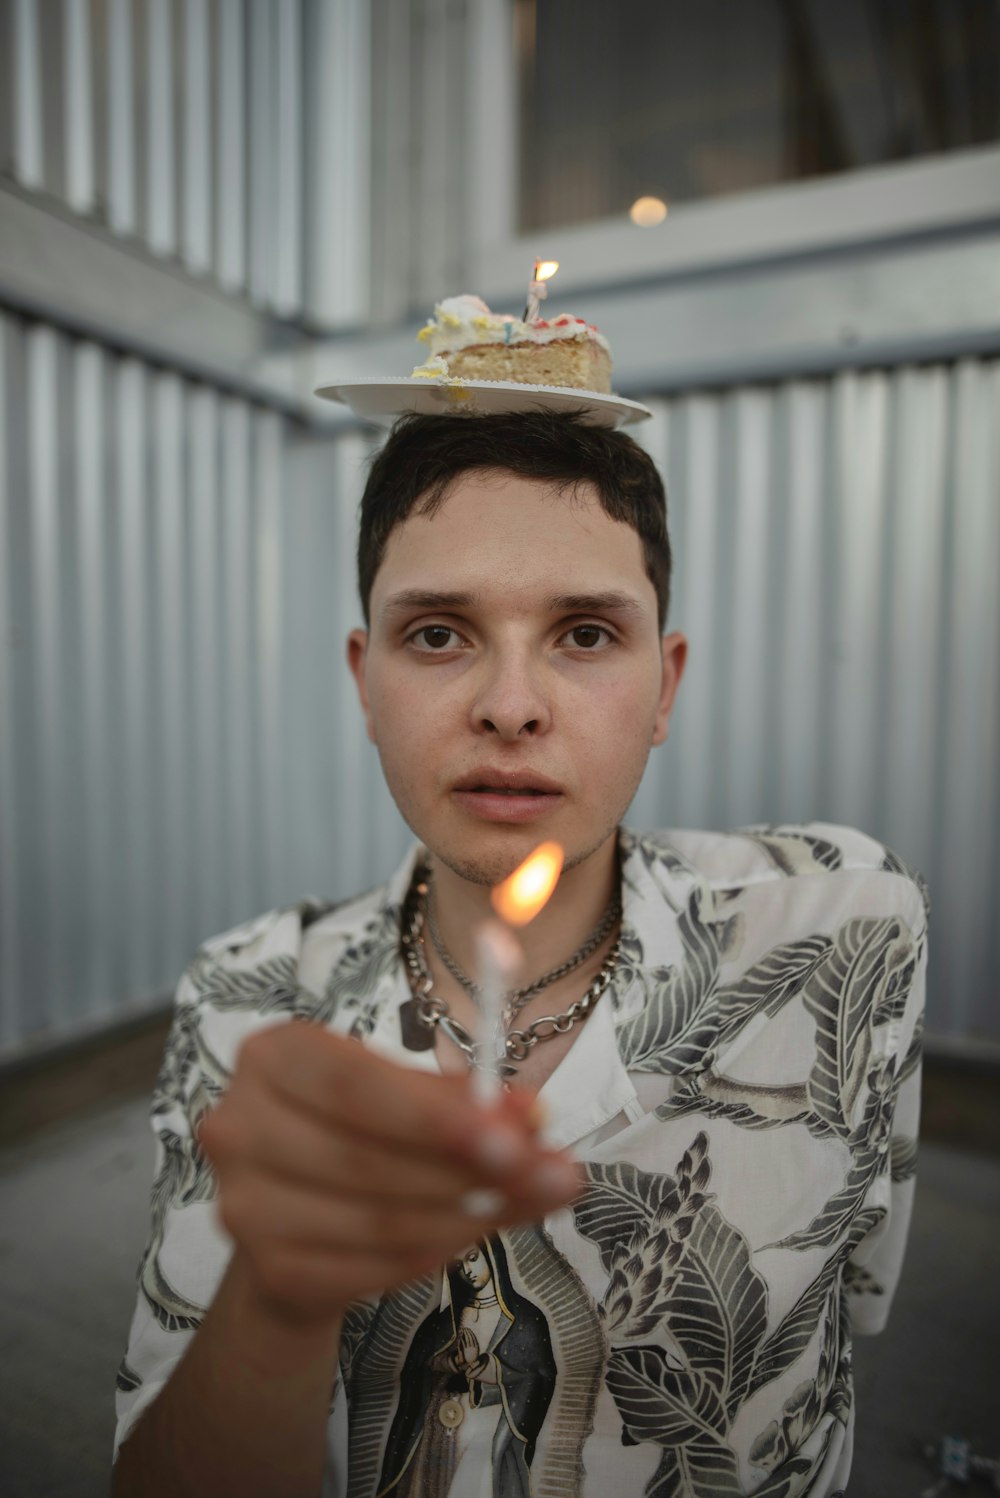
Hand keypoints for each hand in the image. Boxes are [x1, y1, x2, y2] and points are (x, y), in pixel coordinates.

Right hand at [198, 1022, 579, 1326]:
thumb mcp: (408, 1094)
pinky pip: (369, 1268)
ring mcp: (244, 1203)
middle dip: (471, 1171)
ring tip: (524, 1203)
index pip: (354, 1085)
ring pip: (376, 1219)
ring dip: (466, 1217)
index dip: (435, 1116)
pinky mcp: (267, 1267)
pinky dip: (432, 1255)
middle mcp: (240, 1125)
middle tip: (551, 1177)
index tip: (515, 1137)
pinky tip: (469, 1235)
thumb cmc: (360, 1130)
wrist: (294, 1214)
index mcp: (273, 1055)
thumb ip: (467, 1101)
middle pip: (367, 1157)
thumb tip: (534, 1118)